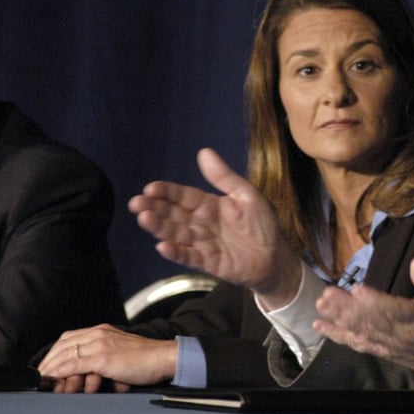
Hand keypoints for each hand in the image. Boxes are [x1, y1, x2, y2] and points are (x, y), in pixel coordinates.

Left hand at [36, 324, 177, 392]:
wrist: (164, 357)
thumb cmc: (147, 360)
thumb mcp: (122, 354)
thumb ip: (105, 360)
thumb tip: (91, 376)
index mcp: (103, 331)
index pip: (70, 338)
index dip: (56, 352)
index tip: (47, 364)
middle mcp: (99, 334)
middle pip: (64, 344)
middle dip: (48, 360)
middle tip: (39, 375)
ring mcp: (100, 344)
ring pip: (66, 354)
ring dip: (51, 368)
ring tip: (43, 381)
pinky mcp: (104, 358)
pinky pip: (74, 364)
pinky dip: (60, 372)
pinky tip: (53, 380)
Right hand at [128, 148, 301, 304]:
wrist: (277, 258)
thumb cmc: (263, 225)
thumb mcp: (247, 195)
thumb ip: (224, 177)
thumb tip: (204, 152)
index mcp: (209, 205)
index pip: (183, 196)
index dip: (167, 192)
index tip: (150, 188)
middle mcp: (201, 223)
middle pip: (173, 214)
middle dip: (155, 208)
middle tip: (136, 203)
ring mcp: (203, 243)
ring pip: (176, 233)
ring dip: (159, 227)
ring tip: (144, 219)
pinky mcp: (208, 262)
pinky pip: (189, 256)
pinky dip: (176, 252)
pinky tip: (162, 246)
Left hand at [312, 258, 413, 379]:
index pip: (395, 310)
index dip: (376, 301)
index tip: (358, 290)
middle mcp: (402, 335)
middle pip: (371, 322)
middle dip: (347, 310)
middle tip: (327, 296)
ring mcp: (390, 346)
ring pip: (361, 334)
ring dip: (339, 322)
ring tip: (321, 309)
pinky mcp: (383, 352)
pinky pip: (359, 344)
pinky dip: (339, 336)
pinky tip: (322, 326)